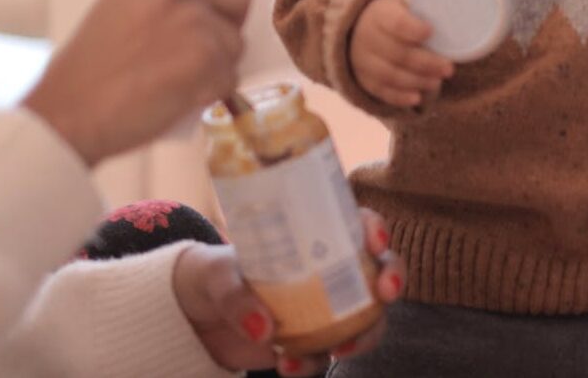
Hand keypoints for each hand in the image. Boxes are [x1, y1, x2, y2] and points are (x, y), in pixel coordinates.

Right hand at [20, 0, 250, 165]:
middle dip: (226, 23)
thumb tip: (210, 10)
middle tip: (198, 50)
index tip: (196, 15)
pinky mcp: (206, 57)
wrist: (66, 114)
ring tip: (174, 79)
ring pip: (237, 42)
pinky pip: (231, 77)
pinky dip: (211, 93)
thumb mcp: (121, 4)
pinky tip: (176, 97)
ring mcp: (193, 18)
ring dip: (217, 65)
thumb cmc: (89, 72)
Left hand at [173, 209, 405, 373]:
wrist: (194, 317)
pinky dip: (312, 363)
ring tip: (338, 350)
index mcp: (310, 240)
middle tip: (385, 293)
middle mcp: (327, 271)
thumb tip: (264, 329)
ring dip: (364, 335)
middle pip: (378, 269)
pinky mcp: (307, 343)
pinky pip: (325, 355)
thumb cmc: (212, 276)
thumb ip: (237, 297)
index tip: (376, 242)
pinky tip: (287, 365)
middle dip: (393, 279)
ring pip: (367, 318)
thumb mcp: (217, 276)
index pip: (354, 224)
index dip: (375, 228)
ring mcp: (322, 309)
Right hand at [349, 0, 454, 107]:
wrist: (360, 28)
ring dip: (417, 81)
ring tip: (438, 81)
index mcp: (380, 14)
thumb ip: (427, 7)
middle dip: (426, 63)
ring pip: (390, 75)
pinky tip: (417, 98)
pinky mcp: (364, 80)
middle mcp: (368, 38)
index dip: (412, 29)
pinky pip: (381, 91)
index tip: (431, 32)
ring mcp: (363, 61)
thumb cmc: (395, 15)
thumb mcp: (405, 4)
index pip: (395, 22)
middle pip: (397, 53)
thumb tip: (465, 9)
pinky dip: (399, 97)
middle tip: (449, 68)